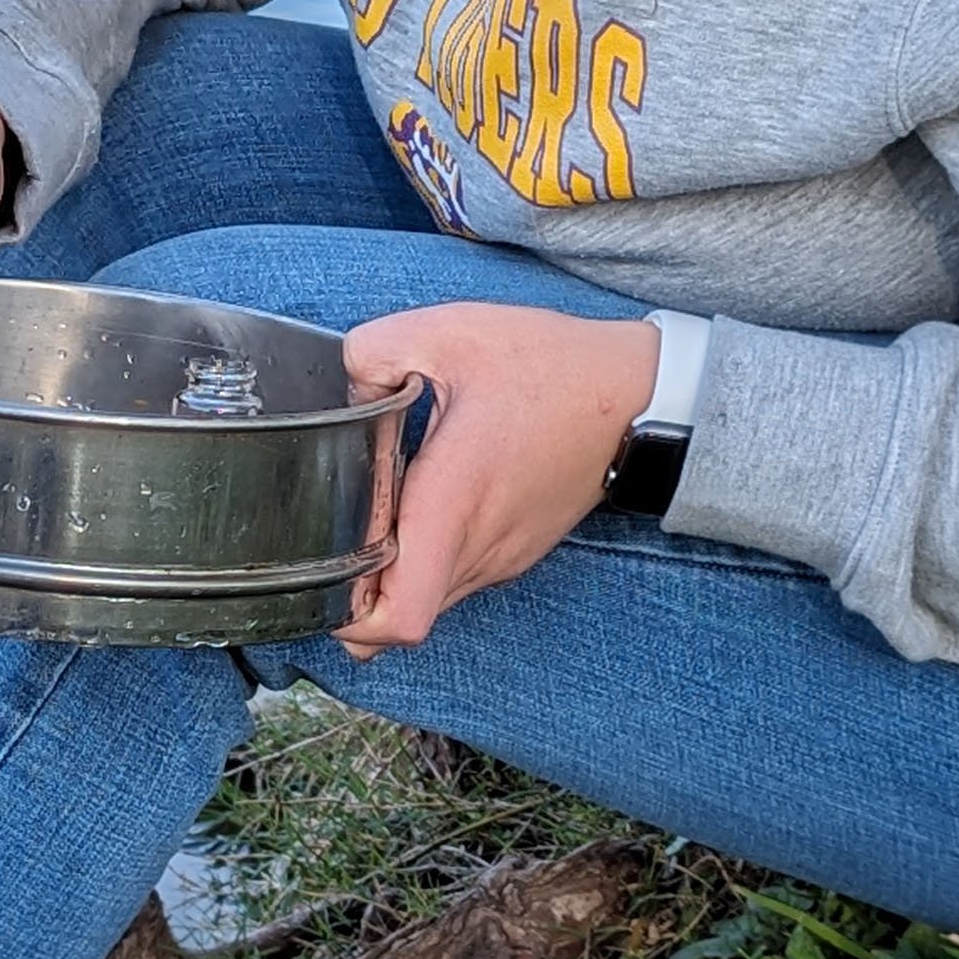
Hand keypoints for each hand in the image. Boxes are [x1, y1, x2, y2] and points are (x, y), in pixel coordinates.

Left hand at [334, 303, 660, 658]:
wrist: (638, 395)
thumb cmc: (551, 367)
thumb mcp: (448, 332)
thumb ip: (372, 351)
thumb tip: (344, 386)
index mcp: (454, 504)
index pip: (399, 619)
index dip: (345, 616)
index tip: (319, 571)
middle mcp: (478, 547)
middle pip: (397, 626)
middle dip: (350, 597)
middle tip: (328, 535)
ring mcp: (502, 557)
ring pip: (427, 604)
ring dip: (389, 580)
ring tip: (374, 514)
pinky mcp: (516, 551)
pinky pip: (455, 579)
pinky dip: (424, 562)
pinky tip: (418, 506)